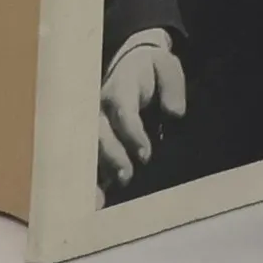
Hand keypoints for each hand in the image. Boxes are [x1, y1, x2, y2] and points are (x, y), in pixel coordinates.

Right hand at [97, 37, 186, 192]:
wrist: (132, 61)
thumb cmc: (152, 68)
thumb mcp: (166, 66)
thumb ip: (172, 86)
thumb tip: (175, 113)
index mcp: (120, 88)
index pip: (122, 110)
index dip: (132, 133)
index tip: (146, 154)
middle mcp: (101, 107)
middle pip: (99, 132)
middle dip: (111, 156)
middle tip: (127, 176)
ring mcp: (93, 123)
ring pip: (87, 148)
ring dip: (97, 170)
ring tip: (107, 195)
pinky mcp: (93, 137)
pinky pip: (87, 158)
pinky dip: (89, 178)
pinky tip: (95, 202)